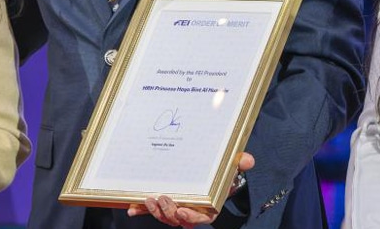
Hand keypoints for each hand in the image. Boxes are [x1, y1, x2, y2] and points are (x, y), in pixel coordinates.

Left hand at [127, 152, 254, 227]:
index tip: (183, 212)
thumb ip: (239, 164)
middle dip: (169, 213)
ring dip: (155, 211)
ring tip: (149, 199)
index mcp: (208, 207)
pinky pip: (151, 209)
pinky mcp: (162, 202)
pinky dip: (141, 210)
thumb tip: (248, 160)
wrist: (207, 168)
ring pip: (164, 216)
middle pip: (179, 219)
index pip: (202, 218)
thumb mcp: (231, 167)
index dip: (191, 218)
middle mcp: (191, 210)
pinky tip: (132, 209)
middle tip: (163, 199)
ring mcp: (175, 207)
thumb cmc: (220, 172)